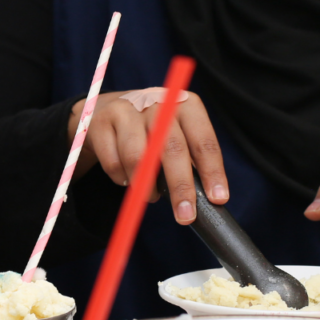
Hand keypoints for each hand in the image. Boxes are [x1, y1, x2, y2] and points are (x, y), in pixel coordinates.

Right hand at [72, 91, 228, 224]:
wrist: (107, 110)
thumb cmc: (152, 129)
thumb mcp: (177, 133)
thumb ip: (191, 159)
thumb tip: (206, 197)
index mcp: (185, 105)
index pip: (203, 140)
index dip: (212, 171)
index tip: (217, 198)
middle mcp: (158, 103)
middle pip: (173, 149)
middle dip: (181, 187)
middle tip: (185, 216)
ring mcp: (127, 110)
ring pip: (138, 158)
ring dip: (146, 186)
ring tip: (151, 196)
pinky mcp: (102, 122)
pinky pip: (113, 162)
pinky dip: (122, 179)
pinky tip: (127, 179)